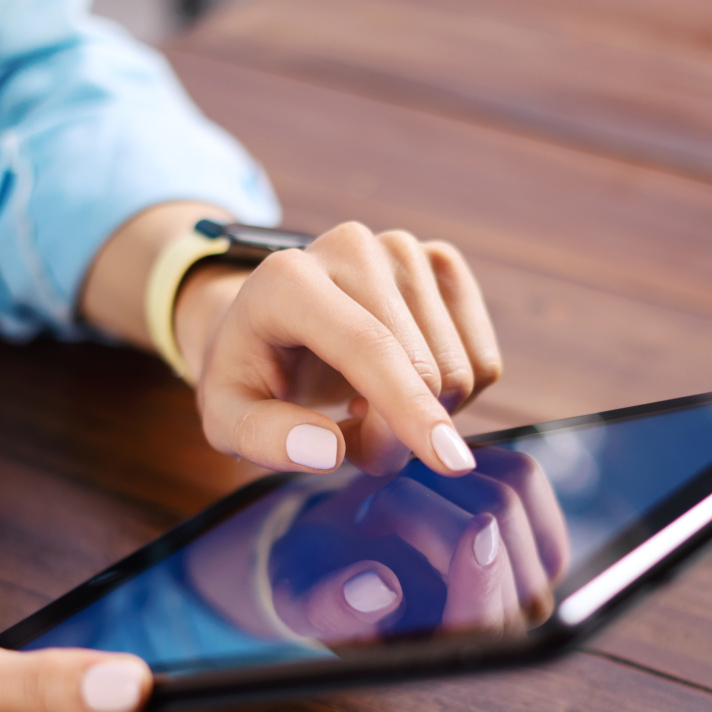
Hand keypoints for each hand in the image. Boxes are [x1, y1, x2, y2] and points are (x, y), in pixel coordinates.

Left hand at [176, 221, 502, 477]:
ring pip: (460, 369)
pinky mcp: (441, 263)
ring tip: (365, 404)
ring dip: (421, 416)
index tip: (449, 464)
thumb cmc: (250, 374)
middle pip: (422, 367)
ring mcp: (402, 249)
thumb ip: (264, 439)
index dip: (408, 407)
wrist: (271, 322)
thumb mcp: (228, 417)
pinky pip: (483, 360)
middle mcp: (350, 247)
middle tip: (350, 438)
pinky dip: (451, 397)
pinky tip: (401, 382)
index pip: (368, 346)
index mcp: (288, 279)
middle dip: (398, 433)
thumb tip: (328, 452)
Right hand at [264, 447, 569, 640]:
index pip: (488, 625)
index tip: (476, 531)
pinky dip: (475, 460)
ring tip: (400, 497)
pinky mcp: (538, 528)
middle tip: (370, 513)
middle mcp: (503, 623)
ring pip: (511, 498)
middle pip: (497, 539)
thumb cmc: (320, 583)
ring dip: (443, 479)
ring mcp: (530, 575)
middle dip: (422, 504)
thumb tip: (381, 590)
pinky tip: (437, 479)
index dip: (487, 579)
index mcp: (447, 654)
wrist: (342, 552)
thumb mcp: (303, 599)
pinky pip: (522, 476)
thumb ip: (333, 606)